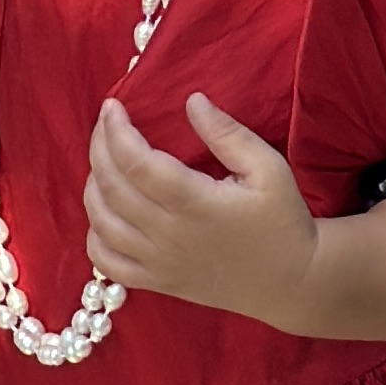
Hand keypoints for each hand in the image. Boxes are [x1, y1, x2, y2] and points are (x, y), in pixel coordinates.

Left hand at [85, 92, 321, 329]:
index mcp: (195, 203)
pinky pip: (107, 263)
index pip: (137, 162)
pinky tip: (104, 211)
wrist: (293, 282)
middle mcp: (169, 235)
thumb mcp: (268, 168)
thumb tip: (192, 101)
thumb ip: (227, 134)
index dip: (116, 131)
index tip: (113, 106)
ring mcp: (159, 263)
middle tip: (106, 122)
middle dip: (100, 147)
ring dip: (93, 186)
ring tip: (104, 160)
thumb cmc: (282, 220)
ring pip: (102, 223)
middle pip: (112, 187)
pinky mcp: (158, 283)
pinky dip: (94, 234)